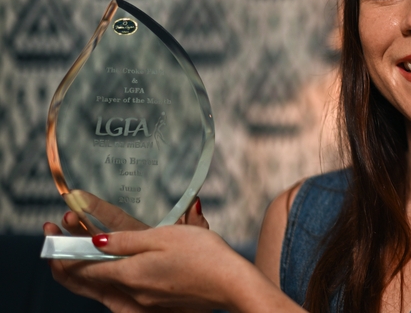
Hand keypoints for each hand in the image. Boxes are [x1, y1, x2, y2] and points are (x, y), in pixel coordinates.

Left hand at [44, 195, 208, 311]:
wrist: (232, 284)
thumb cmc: (205, 256)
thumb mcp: (164, 236)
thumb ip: (127, 240)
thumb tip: (95, 241)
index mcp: (130, 274)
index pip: (83, 267)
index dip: (65, 249)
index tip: (54, 230)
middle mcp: (132, 293)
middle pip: (89, 280)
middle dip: (70, 259)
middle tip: (60, 236)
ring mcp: (145, 302)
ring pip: (108, 285)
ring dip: (94, 266)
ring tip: (89, 246)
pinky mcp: (159, 303)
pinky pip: (126, 291)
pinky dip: (114, 276)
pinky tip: (124, 264)